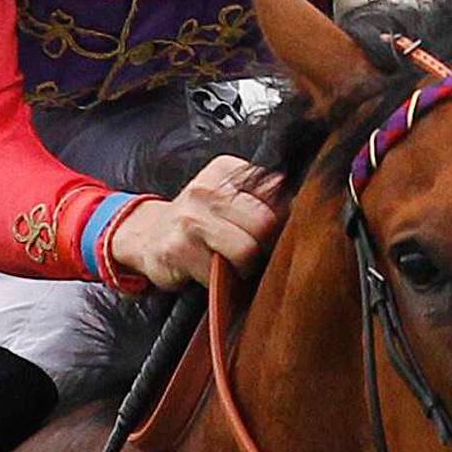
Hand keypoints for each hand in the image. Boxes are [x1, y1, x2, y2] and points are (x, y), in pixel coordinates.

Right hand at [107, 154, 282, 291]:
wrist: (147, 236)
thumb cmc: (198, 221)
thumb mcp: (229, 198)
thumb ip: (264, 199)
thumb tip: (304, 209)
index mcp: (226, 170)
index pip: (277, 195)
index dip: (280, 221)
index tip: (265, 232)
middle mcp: (207, 189)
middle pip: (265, 224)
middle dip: (263, 245)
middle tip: (249, 252)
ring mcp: (190, 218)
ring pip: (246, 250)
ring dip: (244, 266)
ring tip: (231, 263)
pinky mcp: (178, 249)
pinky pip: (220, 273)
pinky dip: (222, 281)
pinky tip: (212, 272)